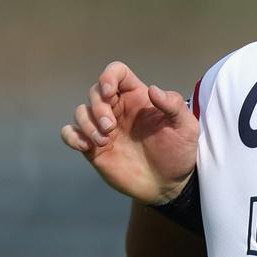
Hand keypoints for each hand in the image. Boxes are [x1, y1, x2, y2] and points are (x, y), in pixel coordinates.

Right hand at [60, 61, 198, 204]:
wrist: (168, 184)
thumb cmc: (178, 152)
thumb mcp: (186, 128)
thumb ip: (174, 106)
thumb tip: (152, 89)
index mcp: (138, 98)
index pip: (117, 72)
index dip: (108, 76)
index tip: (109, 92)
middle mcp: (118, 109)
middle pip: (95, 91)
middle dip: (98, 107)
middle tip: (111, 127)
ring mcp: (104, 128)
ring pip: (81, 111)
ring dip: (87, 123)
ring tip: (104, 141)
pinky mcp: (93, 147)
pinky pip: (70, 133)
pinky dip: (71, 136)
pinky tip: (85, 146)